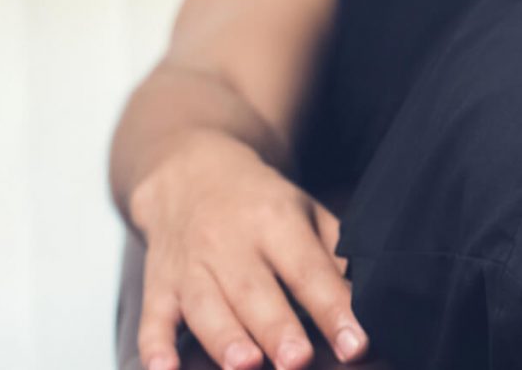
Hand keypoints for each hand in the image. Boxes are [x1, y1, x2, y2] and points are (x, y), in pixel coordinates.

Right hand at [129, 134, 366, 369]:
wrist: (189, 172)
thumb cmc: (261, 202)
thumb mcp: (306, 212)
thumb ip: (336, 254)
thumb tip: (368, 300)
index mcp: (275, 221)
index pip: (309, 271)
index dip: (333, 309)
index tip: (355, 344)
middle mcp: (230, 243)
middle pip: (254, 292)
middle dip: (276, 329)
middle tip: (297, 362)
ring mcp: (189, 265)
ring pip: (205, 306)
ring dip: (224, 339)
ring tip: (244, 366)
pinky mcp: (158, 284)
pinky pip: (152, 317)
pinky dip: (154, 346)